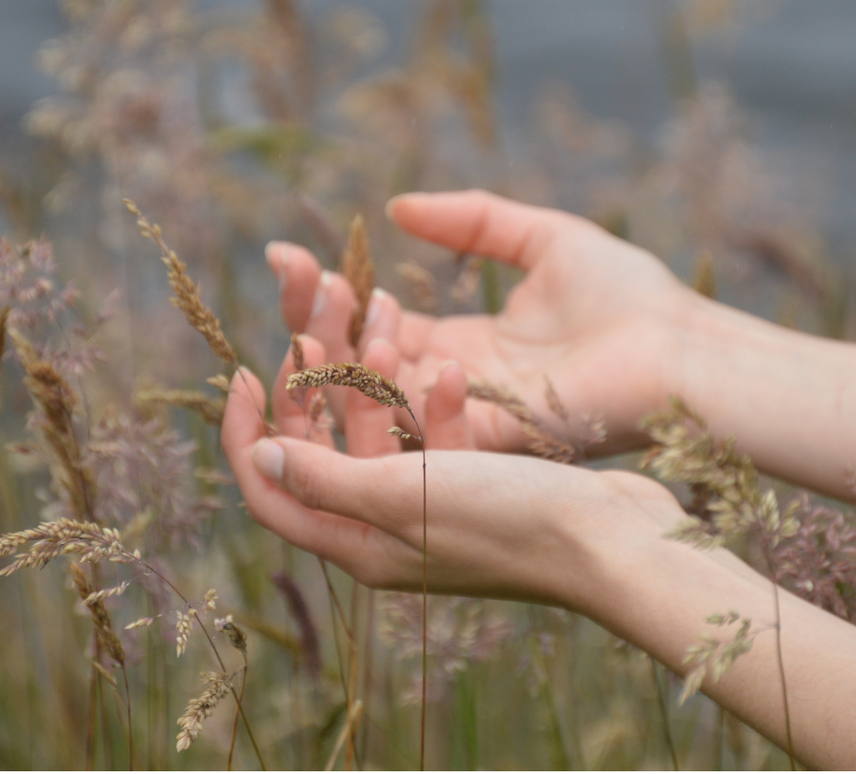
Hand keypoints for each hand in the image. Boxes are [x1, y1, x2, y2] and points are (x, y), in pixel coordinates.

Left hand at [220, 337, 686, 608]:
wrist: (611, 540)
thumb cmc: (507, 523)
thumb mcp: (402, 495)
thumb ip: (323, 475)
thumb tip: (256, 453)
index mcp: (357, 542)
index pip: (271, 488)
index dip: (244, 430)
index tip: (246, 367)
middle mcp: (385, 527)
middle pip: (325, 446)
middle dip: (319, 380)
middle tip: (319, 315)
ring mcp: (432, 505)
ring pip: (382, 428)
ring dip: (378, 376)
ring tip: (383, 314)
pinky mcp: (474, 483)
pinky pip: (434, 432)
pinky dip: (434, 399)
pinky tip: (449, 366)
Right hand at [268, 189, 700, 454]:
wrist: (682, 349)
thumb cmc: (628, 297)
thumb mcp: (542, 238)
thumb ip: (472, 220)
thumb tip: (396, 208)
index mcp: (467, 343)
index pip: (379, 323)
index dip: (332, 291)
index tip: (286, 252)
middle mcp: (454, 387)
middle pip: (364, 359)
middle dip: (317, 314)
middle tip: (282, 267)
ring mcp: (464, 419)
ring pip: (374, 397)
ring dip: (334, 351)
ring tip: (304, 299)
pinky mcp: (481, 443)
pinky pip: (408, 427)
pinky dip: (373, 389)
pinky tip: (343, 341)